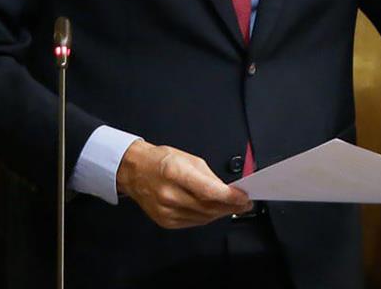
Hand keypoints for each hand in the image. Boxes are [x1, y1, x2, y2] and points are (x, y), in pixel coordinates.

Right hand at [116, 141, 251, 228]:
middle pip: (208, 207)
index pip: (208, 191)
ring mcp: (166, 211)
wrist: (135, 171)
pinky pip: (193, 222)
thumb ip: (209, 176)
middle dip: (230, 206)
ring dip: (220, 213)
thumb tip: (227, 191)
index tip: (244, 198)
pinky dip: (206, 217)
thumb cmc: (161, 160)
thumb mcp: (189, 159)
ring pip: (203, 218)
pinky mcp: (165, 221)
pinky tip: (213, 211)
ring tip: (232, 206)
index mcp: (175, 173)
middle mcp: (169, 195)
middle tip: (244, 203)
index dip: (229, 197)